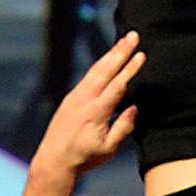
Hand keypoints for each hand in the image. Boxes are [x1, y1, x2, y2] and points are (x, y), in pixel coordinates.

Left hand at [32, 31, 140, 190]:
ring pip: (96, 70)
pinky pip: (89, 76)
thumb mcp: (108, 149)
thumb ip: (123, 127)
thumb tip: (136, 108)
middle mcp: (85, 99)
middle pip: (106, 69)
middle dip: (121, 51)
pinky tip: (107, 58)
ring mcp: (76, 96)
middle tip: (133, 35)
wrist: (54, 160)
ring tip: (123, 41)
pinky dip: (100, 64)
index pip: (118, 85)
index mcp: (97, 112)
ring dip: (111, 54)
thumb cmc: (84, 157)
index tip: (141, 54)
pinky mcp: (71, 97)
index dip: (130, 69)